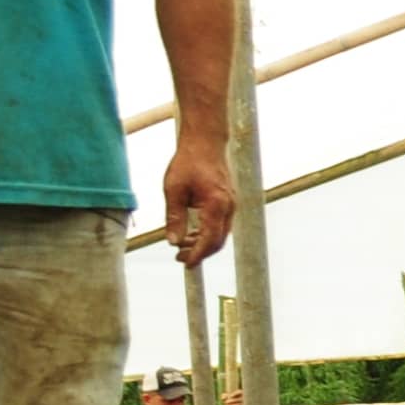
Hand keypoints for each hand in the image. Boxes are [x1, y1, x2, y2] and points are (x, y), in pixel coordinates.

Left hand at [161, 129, 235, 265]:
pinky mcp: (228, 201)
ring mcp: (231, 204)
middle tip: (179, 257)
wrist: (205, 142)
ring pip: (220, 234)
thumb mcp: (173, 190)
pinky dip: (207, 232)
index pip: (209, 240)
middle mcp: (229, 207)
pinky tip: (192, 232)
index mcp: (216, 205)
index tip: (184, 263)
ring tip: (182, 245)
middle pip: (218, 241)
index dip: (197, 255)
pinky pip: (220, 224)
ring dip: (203, 243)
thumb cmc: (189, 162)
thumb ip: (174, 218)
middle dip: (200, 252)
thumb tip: (173, 242)